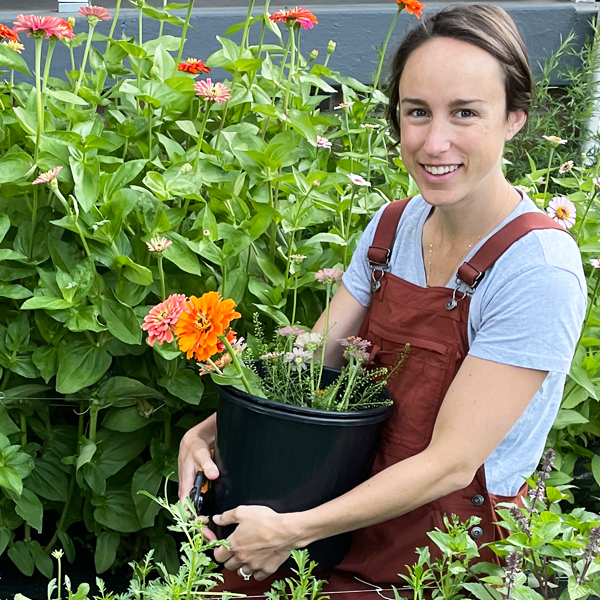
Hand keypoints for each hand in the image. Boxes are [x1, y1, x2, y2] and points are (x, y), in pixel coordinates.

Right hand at [178, 416, 218, 539]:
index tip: (205, 529)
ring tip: (214, 535)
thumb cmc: (194, 446)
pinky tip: (213, 521)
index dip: (194, 522)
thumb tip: (213, 474)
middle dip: (199, 529)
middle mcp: (187, 490)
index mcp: (184, 485)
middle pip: (190, 515)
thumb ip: (206, 464)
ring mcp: (192, 490)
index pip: (186, 510)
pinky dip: (204, 515)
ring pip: (194, 512)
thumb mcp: (200, 453)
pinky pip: (199, 505)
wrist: (194, 439)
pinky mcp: (197, 488)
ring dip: (202, 524)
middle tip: (213, 540)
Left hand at [212, 506, 301, 580]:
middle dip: (230, 559)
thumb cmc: (266, 521)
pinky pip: (257, 576)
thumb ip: (227, 516)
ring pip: (242, 572)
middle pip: (229, 566)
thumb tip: (217, 519)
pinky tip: (258, 563)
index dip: (219, 551)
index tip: (222, 548)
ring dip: (242, 566)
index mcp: (234, 544)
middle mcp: (242, 557)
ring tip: (246, 557)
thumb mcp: (243, 512)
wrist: (286, 530)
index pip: (218, 556)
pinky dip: (256, 571)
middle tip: (235, 551)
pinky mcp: (266, 569)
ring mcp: (254, 565)